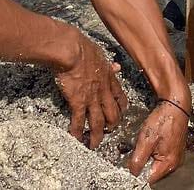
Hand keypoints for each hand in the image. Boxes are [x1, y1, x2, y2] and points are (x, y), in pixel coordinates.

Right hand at [53, 28, 127, 147]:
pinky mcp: (78, 102)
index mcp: (109, 78)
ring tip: (94, 145)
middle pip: (113, 113)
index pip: (120, 96)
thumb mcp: (100, 54)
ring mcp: (92, 98)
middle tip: (109, 132)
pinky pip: (79, 122)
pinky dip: (77, 132)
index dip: (121, 107)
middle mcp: (103, 91)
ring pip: (99, 122)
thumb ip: (108, 65)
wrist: (71, 51)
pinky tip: (75, 140)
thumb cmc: (83, 48)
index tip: (121, 113)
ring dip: (97, 135)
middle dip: (112, 125)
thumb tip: (117, 66)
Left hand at [125, 96, 189, 183]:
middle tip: (140, 148)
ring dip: (148, 157)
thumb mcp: (146, 139)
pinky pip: (161, 157)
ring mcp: (176, 156)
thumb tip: (133, 173)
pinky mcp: (175, 150)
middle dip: (143, 163)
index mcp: (169, 163)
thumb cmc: (164, 119)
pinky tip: (152, 141)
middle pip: (152, 172)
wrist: (176, 104)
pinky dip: (154, 151)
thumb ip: (138, 159)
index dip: (138, 172)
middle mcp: (175, 163)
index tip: (132, 162)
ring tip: (147, 142)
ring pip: (155, 164)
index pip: (148, 178)